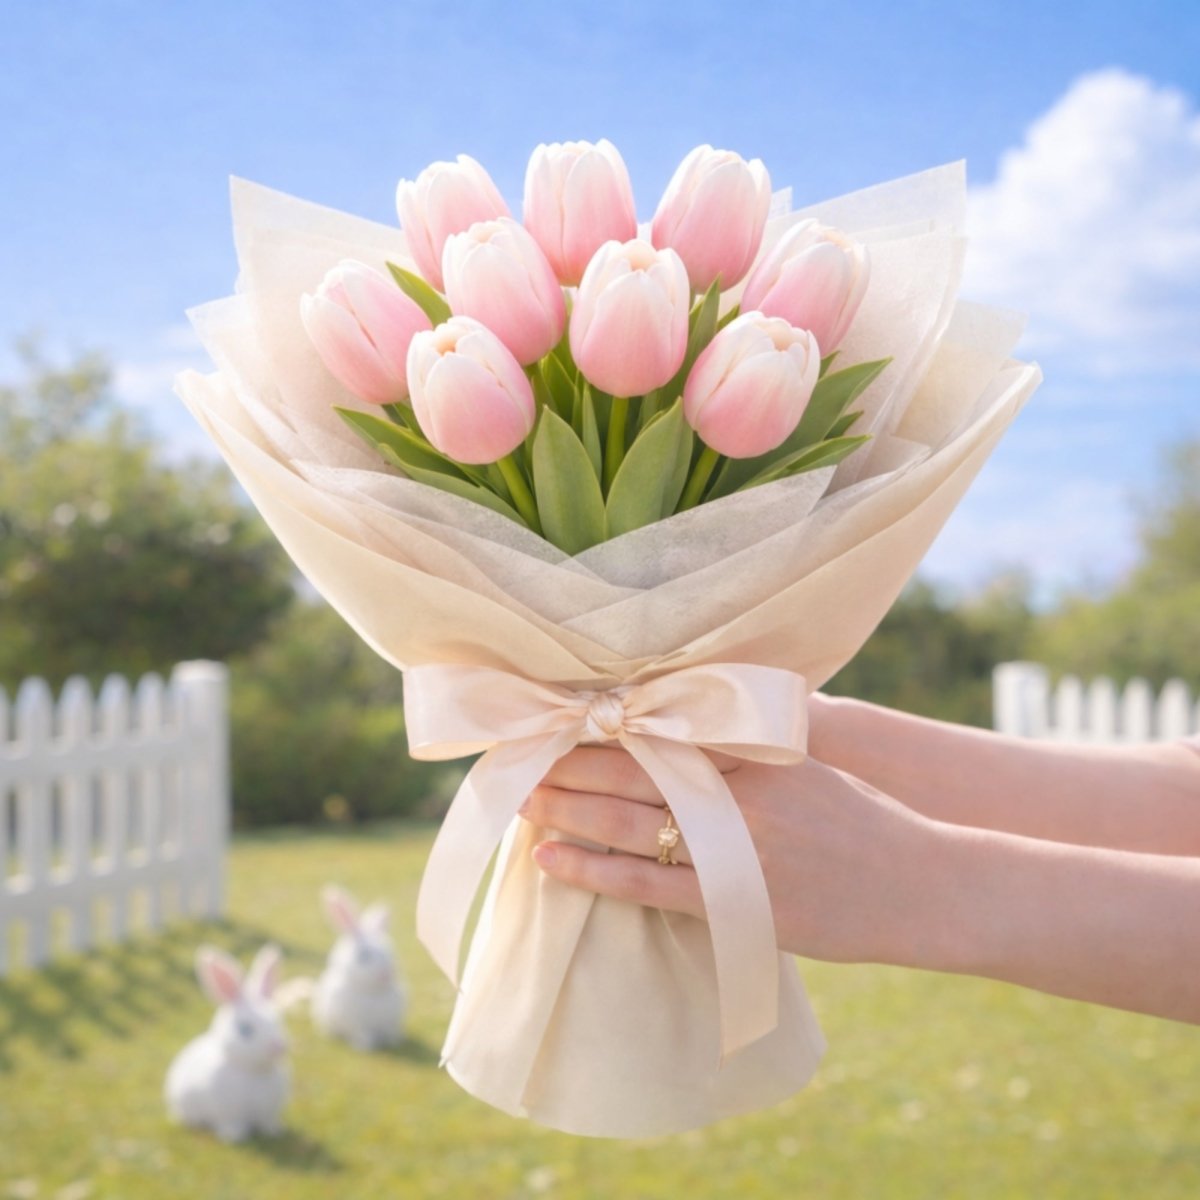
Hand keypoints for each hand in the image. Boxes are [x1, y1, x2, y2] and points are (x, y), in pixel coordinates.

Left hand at [521, 747, 953, 965]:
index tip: (555, 712)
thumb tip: (684, 721)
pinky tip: (551, 859)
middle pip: (634, 768)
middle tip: (517, 752)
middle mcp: (740, 791)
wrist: (923, 885)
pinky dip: (593, 870)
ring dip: (567, 808)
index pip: (662, 726)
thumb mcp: (808, 764)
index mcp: (757, 750)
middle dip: (571, 760)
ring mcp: (736, 847)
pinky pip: (646, 885)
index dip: (603, 721)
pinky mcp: (735, 901)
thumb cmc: (864, 821)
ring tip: (520, 797)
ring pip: (629, 821)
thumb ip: (746, 744)